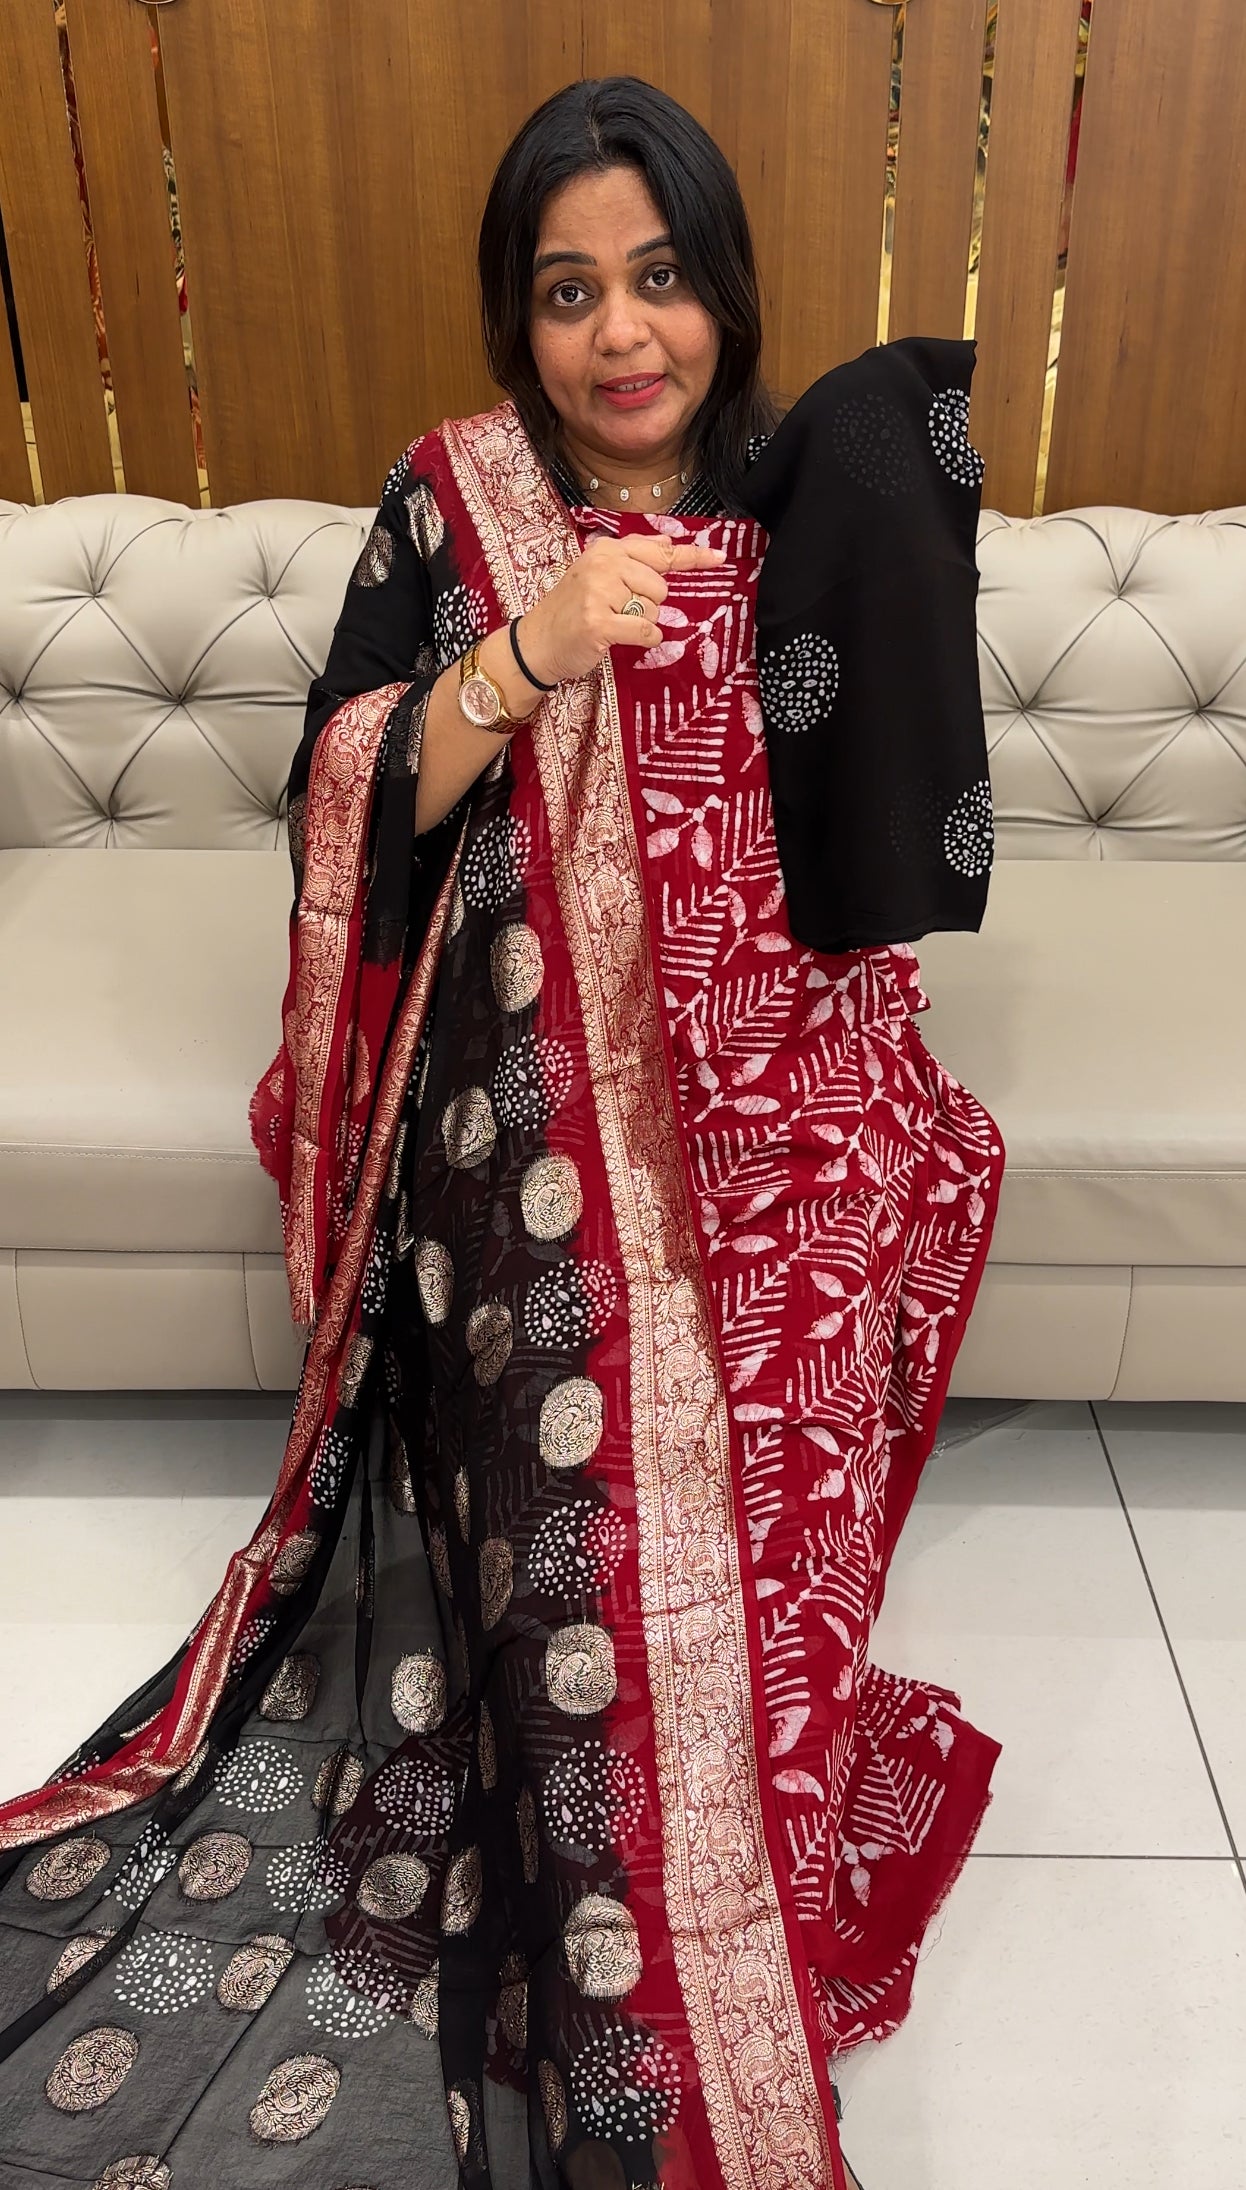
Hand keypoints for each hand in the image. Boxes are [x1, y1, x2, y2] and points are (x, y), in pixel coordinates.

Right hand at [515, 532, 726, 685]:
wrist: (535, 642)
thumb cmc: (570, 611)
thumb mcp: (598, 574)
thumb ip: (633, 559)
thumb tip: (667, 543)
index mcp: (607, 550)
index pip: (660, 552)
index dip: (693, 557)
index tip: (720, 557)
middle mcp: (604, 564)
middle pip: (661, 587)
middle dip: (647, 604)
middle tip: (617, 610)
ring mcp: (600, 592)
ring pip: (653, 611)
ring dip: (640, 623)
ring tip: (611, 622)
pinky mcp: (599, 622)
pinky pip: (645, 631)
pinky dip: (642, 639)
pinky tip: (619, 637)